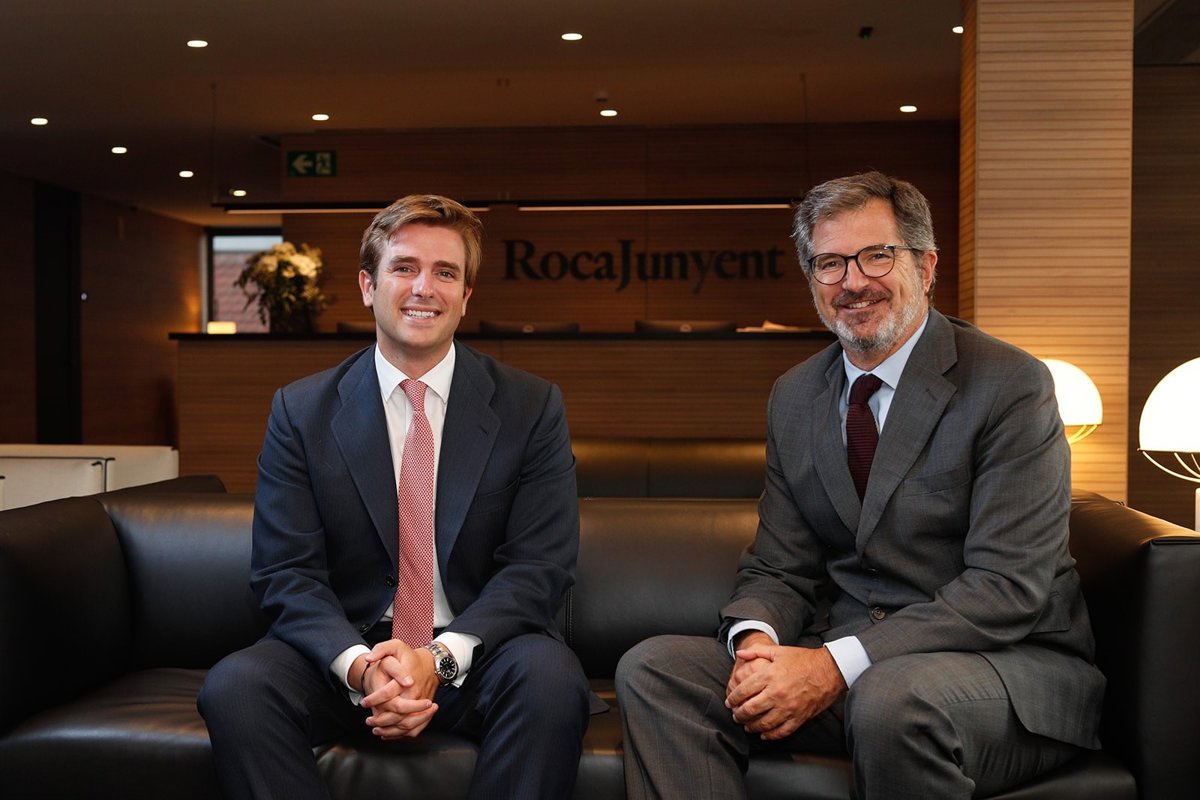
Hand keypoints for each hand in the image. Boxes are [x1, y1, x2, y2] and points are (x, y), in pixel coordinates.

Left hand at [359, 639, 439, 739]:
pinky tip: (389, 734)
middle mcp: (416, 694)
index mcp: (408, 680)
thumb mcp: (397, 646)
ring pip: (405, 724)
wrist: (431, 665)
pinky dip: (401, 734)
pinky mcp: (425, 713)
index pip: (388, 693)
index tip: (364, 702)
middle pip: (397, 713)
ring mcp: (421, 705)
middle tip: (369, 721)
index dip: (374, 699)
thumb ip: (382, 649)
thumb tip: (369, 658)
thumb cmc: (412, 658)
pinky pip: (414, 729)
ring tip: (376, 729)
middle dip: (380, 719)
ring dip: (389, 730)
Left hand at [725, 642, 846, 740]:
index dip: (732, 698)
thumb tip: (739, 653)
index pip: (743, 691)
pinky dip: (770, 735)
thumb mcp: (779, 651)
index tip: (729, 702)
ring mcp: (788, 708)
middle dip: (738, 715)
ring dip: (751, 726)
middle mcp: (777, 693)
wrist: (830, 670)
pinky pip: (781, 731)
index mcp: (769, 676)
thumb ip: (756, 651)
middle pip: (750, 710)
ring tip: (746, 726)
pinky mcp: (799, 718)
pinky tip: (763, 734)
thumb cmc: (803, 660)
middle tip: (735, 716)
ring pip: (763, 724)